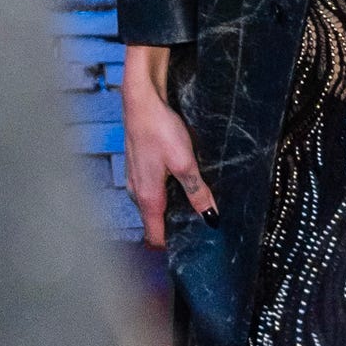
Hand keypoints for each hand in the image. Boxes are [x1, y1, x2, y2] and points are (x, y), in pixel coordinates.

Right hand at [122, 44, 218, 247]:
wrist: (141, 100)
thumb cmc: (160, 130)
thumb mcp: (184, 161)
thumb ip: (197, 191)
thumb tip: (211, 218)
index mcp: (148, 198)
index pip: (155, 237)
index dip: (172, 245)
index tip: (193, 245)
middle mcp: (137, 193)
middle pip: (154, 222)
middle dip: (174, 227)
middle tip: (201, 224)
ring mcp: (135, 179)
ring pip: (153, 205)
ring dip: (170, 208)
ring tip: (195, 203)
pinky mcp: (138, 166)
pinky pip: (151, 189)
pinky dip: (164, 192)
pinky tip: (179, 180)